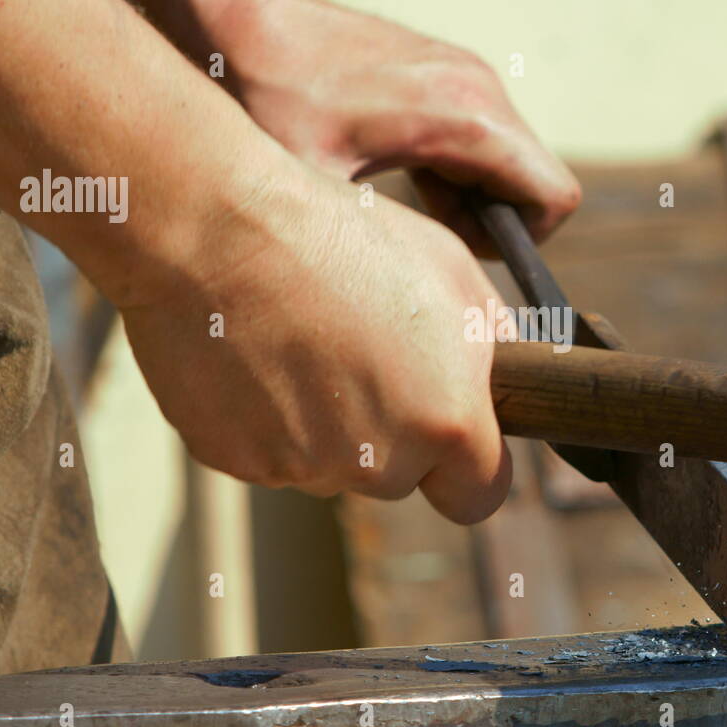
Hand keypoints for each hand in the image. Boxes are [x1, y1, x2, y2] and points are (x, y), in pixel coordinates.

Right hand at [116, 161, 512, 523]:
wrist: (219, 230)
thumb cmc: (344, 236)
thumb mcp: (453, 272)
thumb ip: (494, 346)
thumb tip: (507, 382)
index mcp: (447, 423)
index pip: (479, 497)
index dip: (468, 465)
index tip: (452, 432)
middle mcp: (380, 462)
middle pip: (402, 478)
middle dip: (394, 433)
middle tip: (363, 352)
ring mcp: (304, 468)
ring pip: (334, 468)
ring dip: (330, 425)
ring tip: (305, 340)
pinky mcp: (238, 462)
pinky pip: (272, 455)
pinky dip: (271, 419)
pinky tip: (260, 354)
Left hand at [217, 0, 581, 253]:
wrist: (246, 15)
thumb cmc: (273, 97)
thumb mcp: (313, 186)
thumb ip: (368, 245)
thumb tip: (387, 312)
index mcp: (465, 117)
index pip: (554, 195)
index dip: (524, 241)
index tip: (464, 253)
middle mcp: (480, 89)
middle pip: (534, 182)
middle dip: (495, 224)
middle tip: (426, 236)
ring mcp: (468, 76)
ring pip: (509, 162)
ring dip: (472, 198)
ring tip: (405, 207)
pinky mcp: (448, 74)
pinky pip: (482, 139)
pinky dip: (456, 172)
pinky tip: (397, 177)